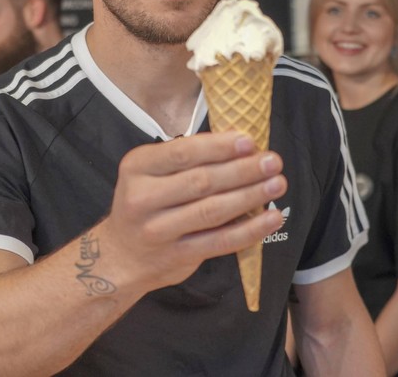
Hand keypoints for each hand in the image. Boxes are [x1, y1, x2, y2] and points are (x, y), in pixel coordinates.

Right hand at [99, 131, 286, 291]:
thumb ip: (186, 159)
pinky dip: (249, 230)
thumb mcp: (150, 173)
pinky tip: (271, 218)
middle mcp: (142, 198)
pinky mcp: (177, 256)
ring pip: (212, 211)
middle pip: (201, 181)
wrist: (120, 256)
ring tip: (277, 184)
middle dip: (242, 170)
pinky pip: (220, 241)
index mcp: (137, 168)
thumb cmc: (145, 204)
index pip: (181, 153)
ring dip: (250, 196)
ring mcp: (158, 230)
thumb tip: (239, 142)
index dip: (218, 147)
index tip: (249, 141)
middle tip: (273, 161)